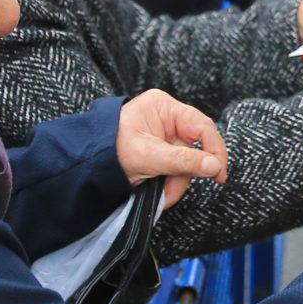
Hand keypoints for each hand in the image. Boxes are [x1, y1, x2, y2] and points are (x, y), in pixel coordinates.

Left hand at [115, 88, 227, 209]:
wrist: (83, 162)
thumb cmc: (109, 150)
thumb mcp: (149, 157)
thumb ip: (184, 161)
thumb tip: (215, 166)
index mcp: (164, 107)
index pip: (202, 126)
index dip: (215, 150)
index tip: (219, 174)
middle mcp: (166, 117)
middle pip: (193, 147)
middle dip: (185, 173)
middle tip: (173, 192)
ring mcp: (162, 133)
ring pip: (184, 161)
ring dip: (176, 182)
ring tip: (162, 196)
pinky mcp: (158, 149)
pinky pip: (174, 166)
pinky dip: (169, 181)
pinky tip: (159, 191)